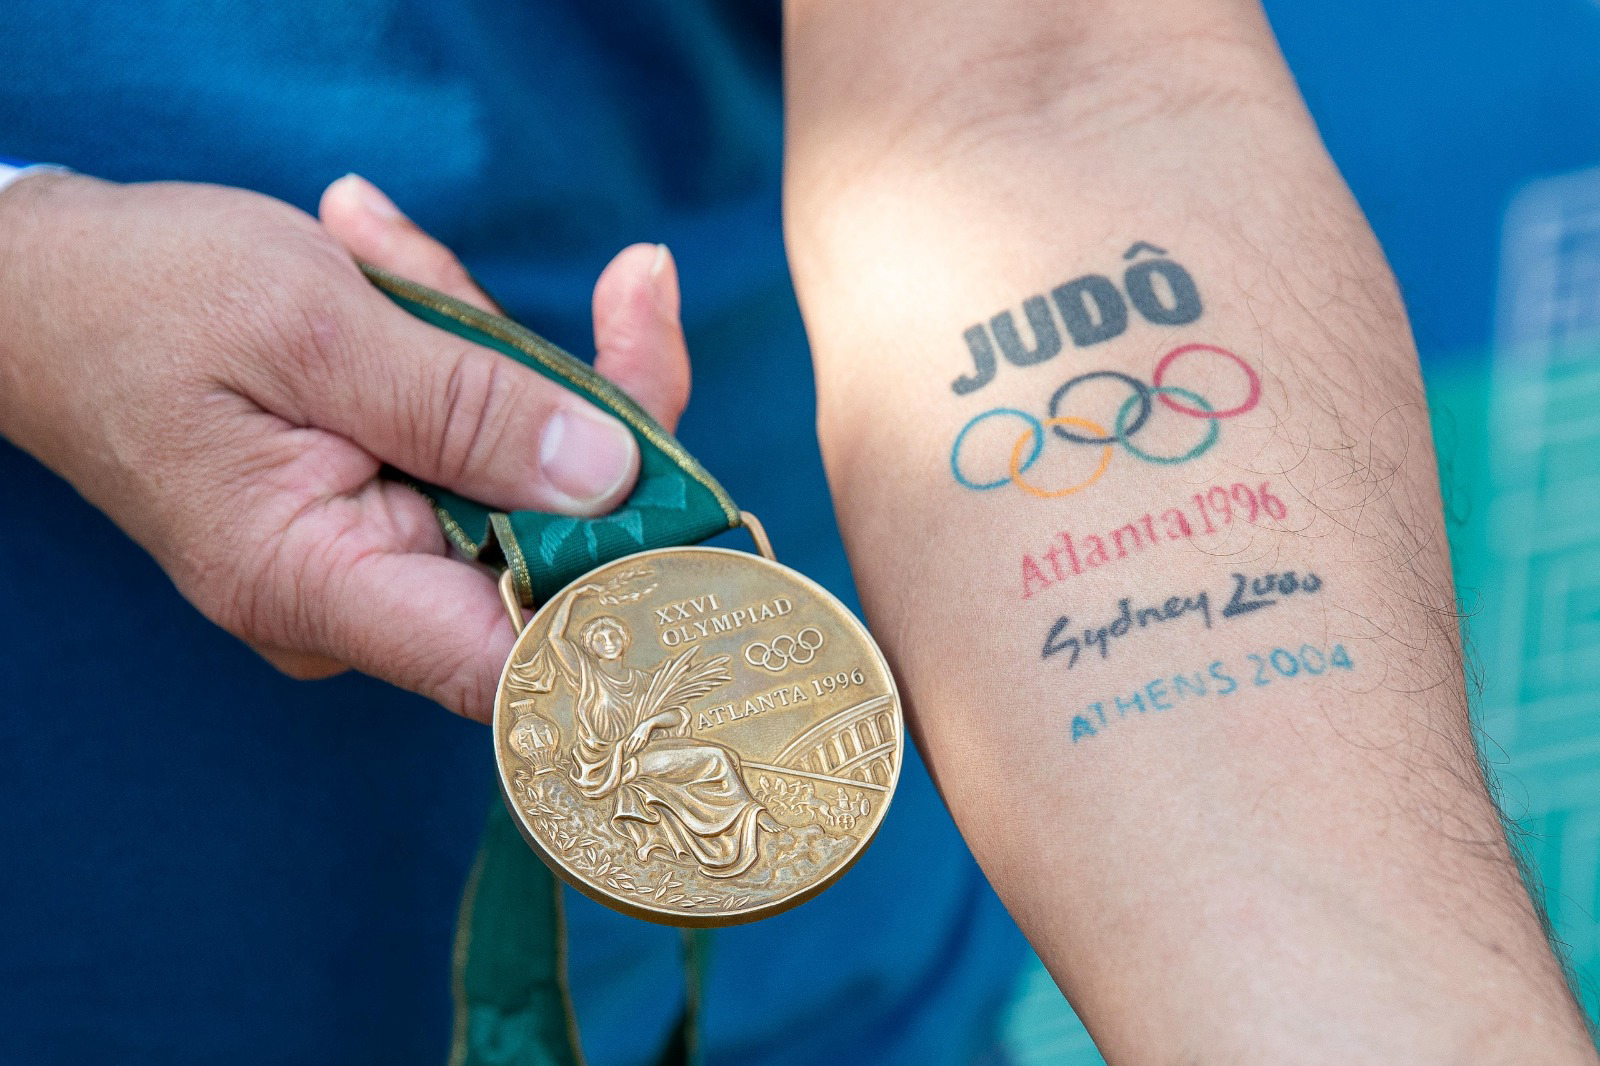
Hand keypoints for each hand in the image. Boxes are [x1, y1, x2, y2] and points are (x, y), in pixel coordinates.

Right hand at [0, 172, 690, 718]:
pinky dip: (462, 351)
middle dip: (592, 401)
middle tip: (625, 287)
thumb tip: (611, 476)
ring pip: (524, 474)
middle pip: (554, 543)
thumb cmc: (143, 303)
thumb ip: (467, 405)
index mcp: (324, 586)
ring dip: (498, 350)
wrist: (40, 292)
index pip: (519, 666)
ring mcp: (378, 553)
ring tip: (383, 251)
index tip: (719, 516)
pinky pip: (476, 443)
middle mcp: (363, 597)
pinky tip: (386, 263)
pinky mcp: (386, 502)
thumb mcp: (312, 325)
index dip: (632, 607)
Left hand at [621, 721, 654, 758]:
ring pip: (637, 746)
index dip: (626, 747)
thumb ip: (633, 736)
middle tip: (628, 754)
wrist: (649, 724)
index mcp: (634, 734)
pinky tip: (639, 751)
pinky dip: (640, 749)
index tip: (625, 750)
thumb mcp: (636, 731)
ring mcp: (642, 738)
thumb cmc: (642, 728)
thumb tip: (628, 741)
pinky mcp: (646, 739)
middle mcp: (637, 736)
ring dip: (635, 751)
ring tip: (633, 753)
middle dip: (630, 750)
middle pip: (632, 745)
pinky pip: (642, 745)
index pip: (628, 742)